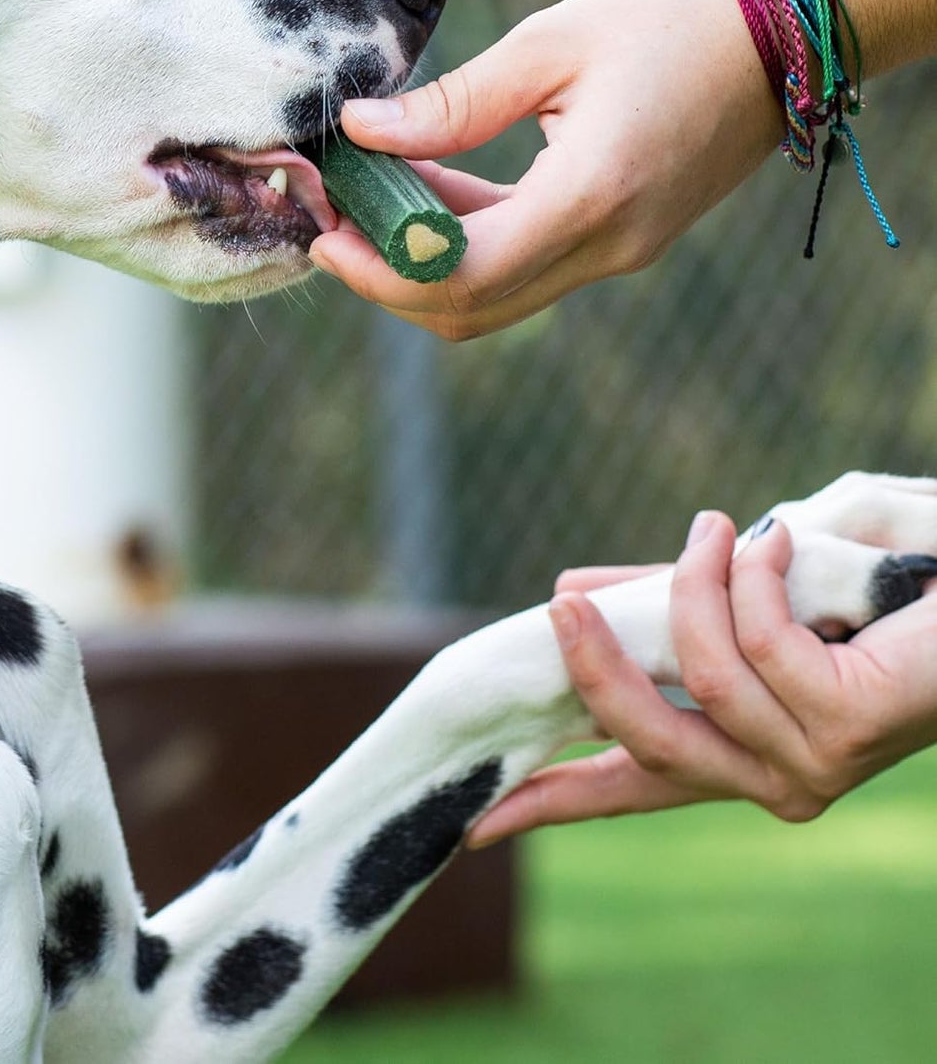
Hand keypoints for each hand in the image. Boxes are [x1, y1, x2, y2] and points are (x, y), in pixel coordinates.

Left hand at [308, 0, 781, 338]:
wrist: (790, 29)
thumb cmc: (676, 17)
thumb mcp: (553, 43)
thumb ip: (453, 102)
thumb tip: (361, 130)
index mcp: (590, 196)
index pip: (459, 276)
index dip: (379, 269)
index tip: (325, 233)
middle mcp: (609, 245)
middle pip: (469, 308)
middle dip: (387, 278)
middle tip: (331, 222)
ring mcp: (621, 252)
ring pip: (496, 296)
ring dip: (425, 262)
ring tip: (370, 196)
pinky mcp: (625, 240)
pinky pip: (528, 266)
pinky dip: (470, 243)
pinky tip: (431, 189)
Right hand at [466, 512, 936, 845]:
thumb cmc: (873, 589)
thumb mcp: (740, 594)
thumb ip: (665, 602)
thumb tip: (568, 588)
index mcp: (739, 758)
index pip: (629, 786)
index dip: (551, 802)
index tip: (478, 823)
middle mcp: (770, 781)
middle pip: (642, 739)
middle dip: (591, 664)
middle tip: (565, 599)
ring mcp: (809, 763)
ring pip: (700, 676)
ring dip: (692, 583)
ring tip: (714, 527)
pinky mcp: (844, 725)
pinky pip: (756, 641)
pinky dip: (750, 577)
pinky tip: (775, 542)